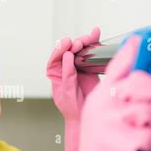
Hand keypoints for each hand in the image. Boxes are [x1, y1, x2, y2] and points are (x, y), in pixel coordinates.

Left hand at [46, 27, 101, 150]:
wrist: (85, 116)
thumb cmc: (72, 108)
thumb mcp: (68, 93)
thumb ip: (68, 75)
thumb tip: (68, 56)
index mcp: (55, 74)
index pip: (54, 59)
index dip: (59, 50)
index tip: (66, 44)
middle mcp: (65, 68)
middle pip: (67, 52)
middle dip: (73, 45)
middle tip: (79, 43)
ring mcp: (78, 67)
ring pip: (78, 50)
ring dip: (84, 42)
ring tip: (89, 38)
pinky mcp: (89, 67)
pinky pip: (90, 54)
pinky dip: (93, 44)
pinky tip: (96, 34)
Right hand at [76, 35, 150, 150]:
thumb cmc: (99, 141)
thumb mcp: (99, 111)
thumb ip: (114, 90)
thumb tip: (135, 69)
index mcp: (99, 96)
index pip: (116, 68)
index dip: (129, 52)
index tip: (140, 39)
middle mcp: (103, 106)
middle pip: (140, 85)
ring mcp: (113, 124)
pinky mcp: (125, 143)